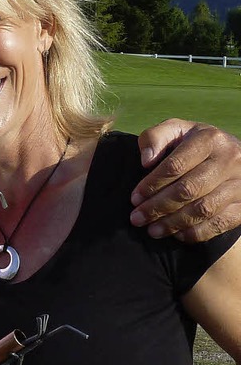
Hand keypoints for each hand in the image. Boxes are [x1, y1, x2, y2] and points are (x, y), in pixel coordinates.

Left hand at [130, 118, 240, 241]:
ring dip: (173, 223)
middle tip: (137, 218)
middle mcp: (229, 160)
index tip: (135, 198)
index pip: (175, 165)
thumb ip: (155, 138)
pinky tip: (177, 234)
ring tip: (152, 230)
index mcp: (209, 139)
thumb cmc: (194, 143)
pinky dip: (196, 232)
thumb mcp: (176, 130)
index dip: (152, 184)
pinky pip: (220, 224)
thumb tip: (146, 161)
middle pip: (188, 189)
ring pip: (203, 209)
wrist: (232, 154)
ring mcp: (240, 184)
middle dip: (158, 207)